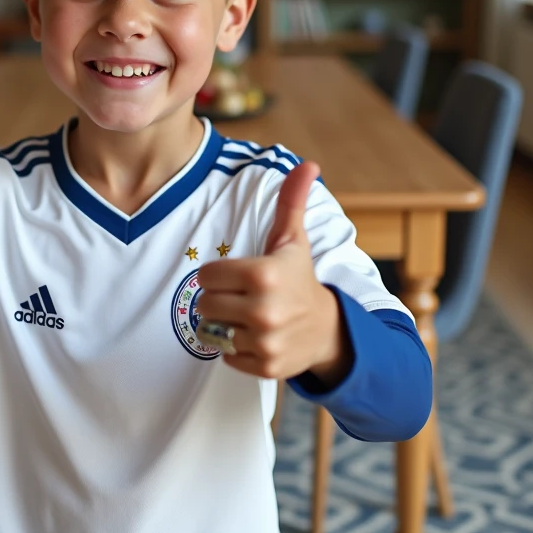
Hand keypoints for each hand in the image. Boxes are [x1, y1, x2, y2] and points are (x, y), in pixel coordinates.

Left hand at [195, 162, 346, 382]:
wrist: (328, 330)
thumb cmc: (300, 278)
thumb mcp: (293, 240)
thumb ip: (291, 202)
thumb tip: (308, 164)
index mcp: (264, 274)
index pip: (206, 275)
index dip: (218, 275)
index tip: (237, 276)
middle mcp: (264, 310)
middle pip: (204, 304)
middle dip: (219, 299)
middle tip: (242, 297)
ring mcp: (265, 341)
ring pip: (213, 331)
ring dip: (227, 325)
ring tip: (250, 317)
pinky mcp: (264, 367)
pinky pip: (226, 356)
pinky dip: (236, 349)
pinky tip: (257, 337)